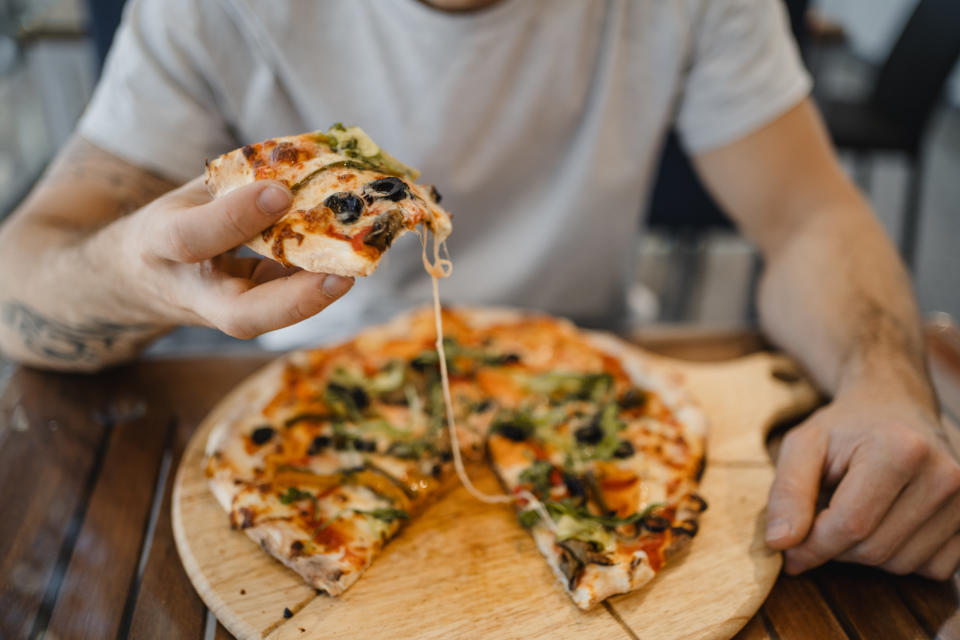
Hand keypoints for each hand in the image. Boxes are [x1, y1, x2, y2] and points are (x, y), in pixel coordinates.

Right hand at [108, 177, 353, 337]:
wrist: (137, 278)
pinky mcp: (246, 317)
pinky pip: (283, 306)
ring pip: (268, 321)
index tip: (279, 192)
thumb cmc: (176, 220)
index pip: (193, 238)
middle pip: (240, 316)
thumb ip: (237, 182)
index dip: (236, 216)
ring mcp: (220, 313)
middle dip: (294, 300)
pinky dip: (315, 283)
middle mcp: (192, 291)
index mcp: (162, 244)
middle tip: (342, 277)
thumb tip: (308, 160)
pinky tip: (347, 259)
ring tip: (356, 266)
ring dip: (315, 296)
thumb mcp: (191, 194)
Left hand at [765, 382, 959, 579]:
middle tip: (819, 523)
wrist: (894, 407)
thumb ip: (788, 491)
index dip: (811, 546)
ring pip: (900, 564)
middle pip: (875, 549)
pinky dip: (898, 556)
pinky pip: (931, 568)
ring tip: (853, 512)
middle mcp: (944, 476)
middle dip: (834, 548)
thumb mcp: (803, 445)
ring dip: (864, 553)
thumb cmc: (844, 428)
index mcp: (900, 450)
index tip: (787, 550)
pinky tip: (884, 522)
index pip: (850, 525)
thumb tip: (780, 542)